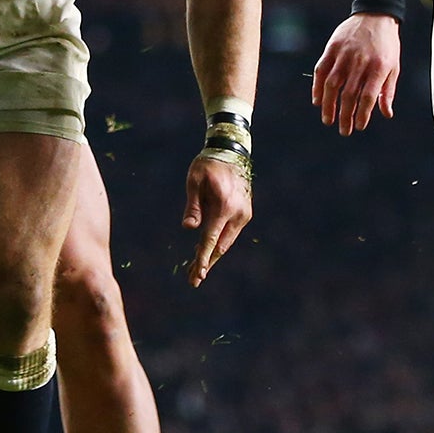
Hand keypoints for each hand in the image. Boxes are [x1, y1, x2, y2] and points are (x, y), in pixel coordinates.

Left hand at [181, 155, 250, 286]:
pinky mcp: (245, 213)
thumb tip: (188, 228)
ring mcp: (244, 214)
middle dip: (207, 263)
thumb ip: (192, 205)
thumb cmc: (207, 165)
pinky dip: (219, 243)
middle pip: (221, 246)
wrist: (231, 152)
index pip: (211, 239)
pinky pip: (230, 233)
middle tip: (192, 280)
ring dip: (213, 255)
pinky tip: (207, 251)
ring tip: (197, 270)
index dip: (204, 259)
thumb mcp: (195, 181)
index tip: (198, 275)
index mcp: (223, 206)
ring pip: (227, 242)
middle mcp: (238, 214)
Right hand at [312, 12, 400, 133]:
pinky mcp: (332, 48)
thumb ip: (387, 91)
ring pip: (332, 85)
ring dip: (328, 105)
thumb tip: (386, 114)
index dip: (362, 114)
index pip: (368, 97)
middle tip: (343, 130)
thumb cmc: (387, 45)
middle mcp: (360, 62)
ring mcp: (344, 54)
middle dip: (345, 116)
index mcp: (378, 68)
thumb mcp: (394, 67)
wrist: (375, 16)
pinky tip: (317, 100)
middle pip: (349, 94)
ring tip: (328, 119)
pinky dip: (317, 87)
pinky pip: (321, 70)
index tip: (359, 127)